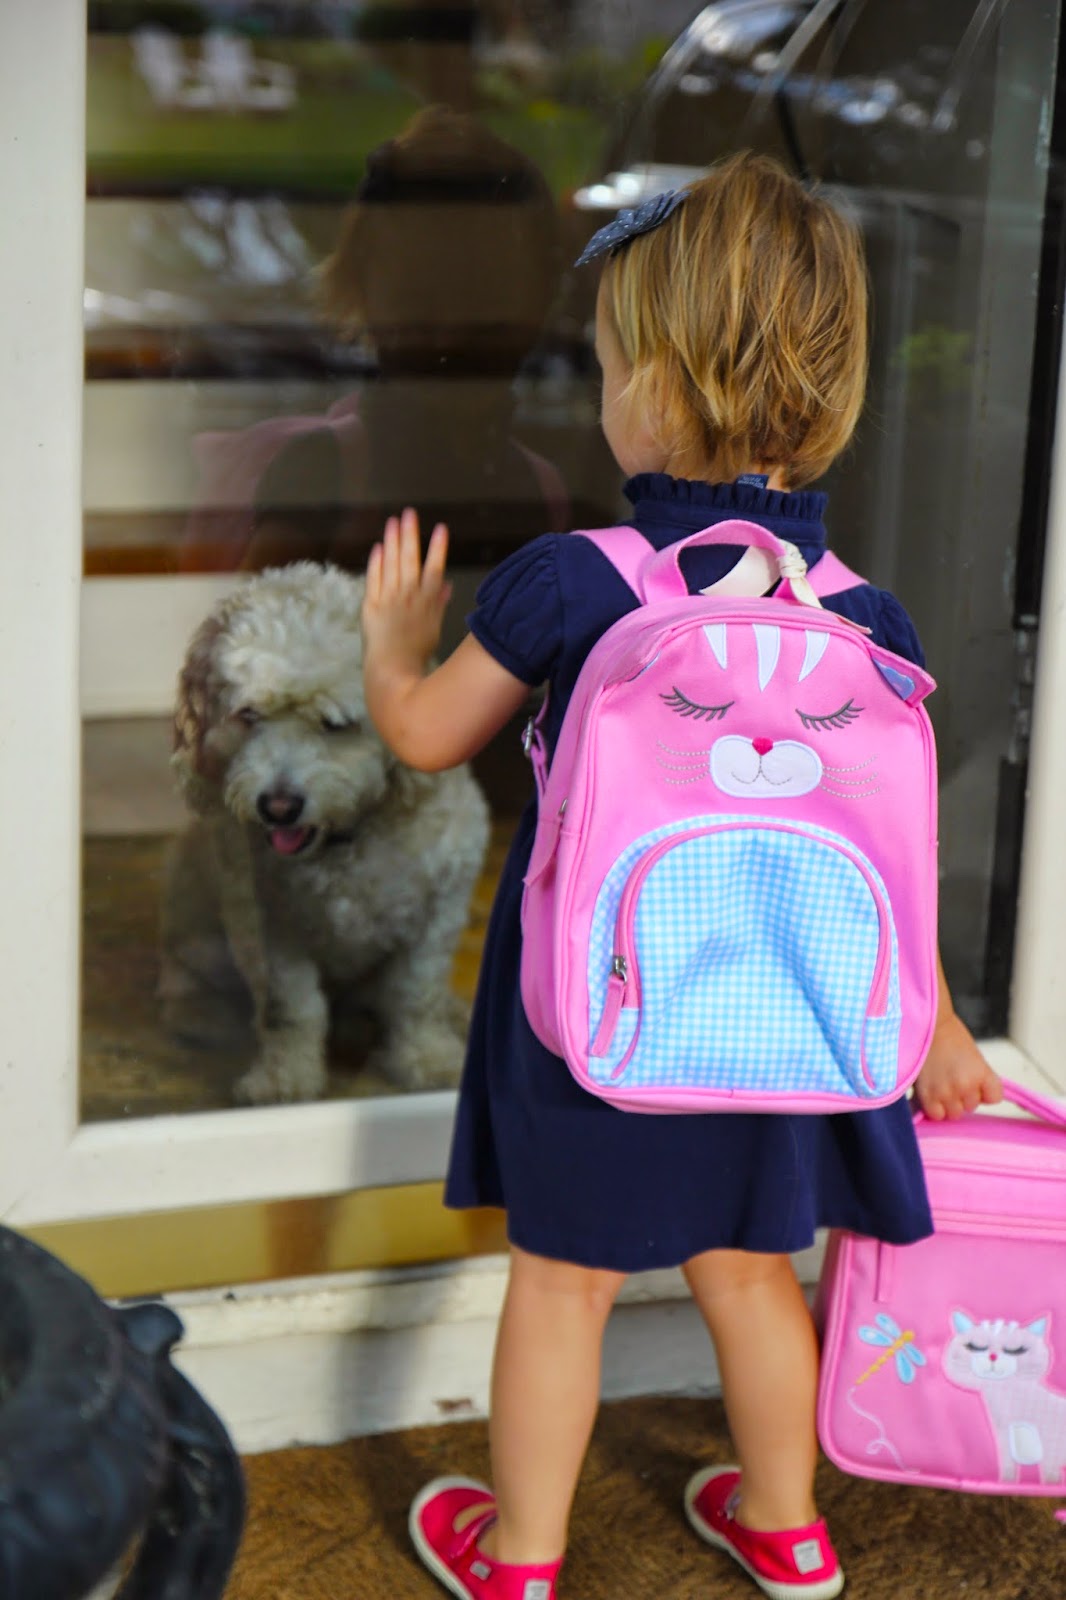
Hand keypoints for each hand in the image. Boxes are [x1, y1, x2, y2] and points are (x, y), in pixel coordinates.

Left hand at [362, 507, 450, 672]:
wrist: (393, 671)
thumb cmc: (416, 654)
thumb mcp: (434, 629)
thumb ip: (439, 604)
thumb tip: (446, 585)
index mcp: (428, 603)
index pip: (435, 569)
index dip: (438, 548)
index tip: (441, 528)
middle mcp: (409, 597)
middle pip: (410, 560)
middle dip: (410, 535)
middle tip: (409, 513)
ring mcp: (389, 600)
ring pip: (391, 565)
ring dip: (392, 542)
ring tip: (393, 521)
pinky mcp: (370, 606)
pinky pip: (373, 580)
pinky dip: (376, 563)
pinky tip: (378, 547)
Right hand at [914, 1011, 1002, 1120]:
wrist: (926, 1025)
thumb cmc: (948, 1034)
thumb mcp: (973, 1055)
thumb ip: (976, 1077)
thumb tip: (972, 1093)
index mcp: (982, 1074)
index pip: (994, 1098)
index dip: (983, 1091)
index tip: (974, 1083)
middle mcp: (967, 1086)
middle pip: (971, 1107)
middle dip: (962, 1097)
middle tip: (951, 1079)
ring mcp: (947, 1093)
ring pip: (954, 1114)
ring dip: (947, 1103)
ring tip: (939, 1085)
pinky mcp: (928, 1096)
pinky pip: (936, 1115)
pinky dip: (933, 1107)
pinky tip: (930, 1093)